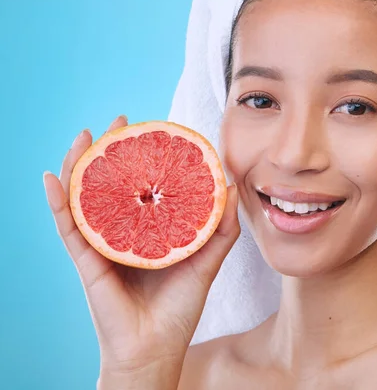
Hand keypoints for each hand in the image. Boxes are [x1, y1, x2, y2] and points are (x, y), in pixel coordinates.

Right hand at [43, 115, 239, 376]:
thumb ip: (220, 227)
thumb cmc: (180, 307)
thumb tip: (231, 185)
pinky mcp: (87, 261)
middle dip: (113, 149)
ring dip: (79, 164)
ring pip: (85, 196)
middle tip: (119, 122)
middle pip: (112, 182)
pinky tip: (52, 178)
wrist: (157, 348)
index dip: (143, 156)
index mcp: (149, 229)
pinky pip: (68, 226)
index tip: (150, 130)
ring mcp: (102, 243)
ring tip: (84, 136)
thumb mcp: (207, 260)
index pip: (142, 185)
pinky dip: (58, 201)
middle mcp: (123, 231)